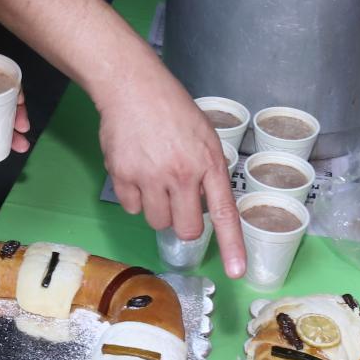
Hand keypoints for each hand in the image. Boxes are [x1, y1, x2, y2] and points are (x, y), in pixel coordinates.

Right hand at [95, 66, 247, 277]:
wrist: (132, 87)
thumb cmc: (171, 108)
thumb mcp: (204, 136)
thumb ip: (208, 172)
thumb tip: (204, 205)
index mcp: (207, 163)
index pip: (224, 213)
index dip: (231, 246)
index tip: (236, 271)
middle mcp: (181, 173)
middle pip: (186, 228)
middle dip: (183, 221)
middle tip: (177, 200)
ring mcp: (150, 176)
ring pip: (157, 222)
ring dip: (157, 208)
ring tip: (154, 177)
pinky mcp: (123, 175)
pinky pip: (131, 208)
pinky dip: (134, 196)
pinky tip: (136, 169)